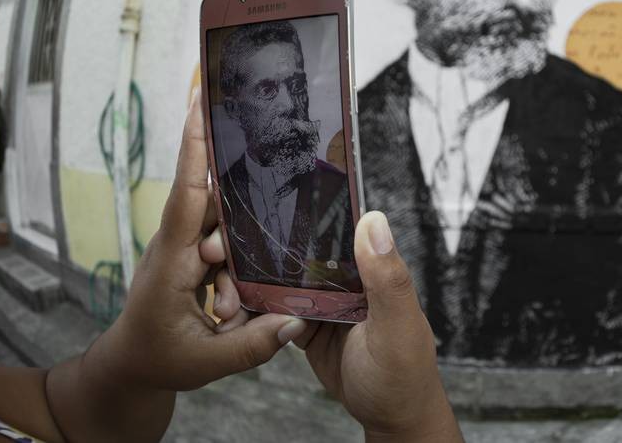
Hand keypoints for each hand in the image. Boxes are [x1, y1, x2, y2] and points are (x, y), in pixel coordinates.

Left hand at [87, 91, 306, 390]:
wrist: (130, 368)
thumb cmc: (159, 361)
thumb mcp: (207, 363)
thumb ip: (255, 344)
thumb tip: (299, 319)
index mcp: (170, 262)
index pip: (186, 195)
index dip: (195, 150)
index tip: (201, 105)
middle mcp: (176, 243)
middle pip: (217, 212)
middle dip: (234, 245)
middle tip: (224, 306)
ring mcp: (185, 247)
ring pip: (227, 231)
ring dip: (238, 272)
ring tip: (221, 317)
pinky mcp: (196, 255)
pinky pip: (227, 244)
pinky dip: (238, 268)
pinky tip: (230, 307)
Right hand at [203, 211, 461, 441]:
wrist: (390, 416)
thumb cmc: (404, 373)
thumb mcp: (397, 324)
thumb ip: (387, 278)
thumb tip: (373, 219)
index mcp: (369, 266)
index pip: (332, 227)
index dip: (296, 215)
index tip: (255, 206)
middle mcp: (345, 277)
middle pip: (299, 249)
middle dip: (262, 247)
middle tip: (217, 247)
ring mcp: (323, 301)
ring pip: (281, 279)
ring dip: (252, 280)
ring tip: (220, 285)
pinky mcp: (306, 326)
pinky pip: (275, 310)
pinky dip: (254, 311)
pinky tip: (230, 309)